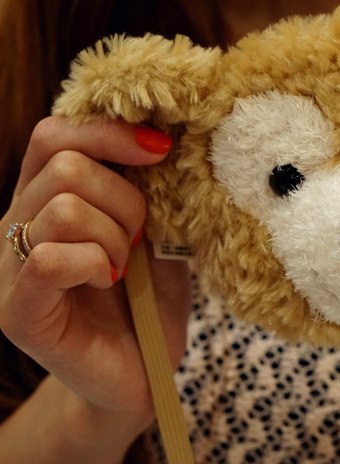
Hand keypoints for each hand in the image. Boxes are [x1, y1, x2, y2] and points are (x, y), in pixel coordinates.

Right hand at [0, 116, 190, 426]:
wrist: (142, 368)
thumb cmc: (148, 296)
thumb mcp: (155, 232)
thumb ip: (146, 189)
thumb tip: (161, 138)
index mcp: (46, 196)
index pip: (55, 133)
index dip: (109, 132)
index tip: (161, 150)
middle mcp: (18, 223)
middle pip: (65, 166)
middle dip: (125, 200)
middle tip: (139, 239)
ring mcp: (9, 266)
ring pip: (63, 208)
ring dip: (114, 237)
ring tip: (123, 266)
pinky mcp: (17, 309)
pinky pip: (51, 259)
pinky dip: (95, 265)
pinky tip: (107, 282)